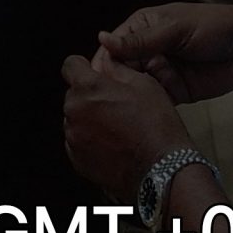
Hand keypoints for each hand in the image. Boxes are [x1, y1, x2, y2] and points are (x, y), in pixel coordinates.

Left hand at [61, 48, 193, 202]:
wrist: (162, 169)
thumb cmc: (156, 127)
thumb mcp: (143, 83)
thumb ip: (117, 69)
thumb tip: (108, 62)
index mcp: (87, 88)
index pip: (70, 65)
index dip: (82, 66)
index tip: (91, 72)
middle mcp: (74, 113)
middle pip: (74, 94)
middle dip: (90, 95)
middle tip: (115, 104)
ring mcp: (74, 139)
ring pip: (76, 118)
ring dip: (89, 118)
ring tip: (117, 127)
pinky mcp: (78, 161)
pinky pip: (78, 142)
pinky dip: (90, 140)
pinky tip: (113, 143)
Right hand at [97, 2, 232, 104]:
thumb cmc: (211, 27)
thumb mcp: (175, 30)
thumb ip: (141, 40)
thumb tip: (101, 38)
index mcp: (142, 28)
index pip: (113, 47)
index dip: (103, 64)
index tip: (96, 83)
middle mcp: (146, 50)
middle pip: (120, 70)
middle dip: (114, 86)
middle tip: (106, 105)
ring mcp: (160, 72)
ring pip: (135, 87)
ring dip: (128, 99)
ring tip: (119, 116)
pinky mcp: (174, 92)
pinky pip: (154, 100)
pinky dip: (147, 108)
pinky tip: (138, 119)